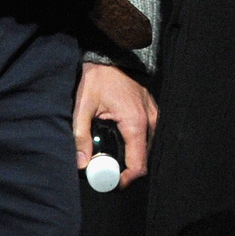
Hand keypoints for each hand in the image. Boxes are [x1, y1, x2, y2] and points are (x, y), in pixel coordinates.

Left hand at [73, 63, 156, 188]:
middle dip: (125, 169)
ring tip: (107, 154)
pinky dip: (133, 144)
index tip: (110, 183)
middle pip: (143, 158)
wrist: (112, 52)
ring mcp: (153, 115)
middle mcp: (150, 121)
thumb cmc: (99, 76)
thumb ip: (81, 135)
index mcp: (135, 123)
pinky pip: (146, 136)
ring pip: (146, 148)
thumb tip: (81, 163)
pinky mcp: (151, 111)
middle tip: (103, 169)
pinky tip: (116, 140)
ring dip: (129, 156)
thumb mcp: (84, 105)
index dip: (126, 179)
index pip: (138, 165)